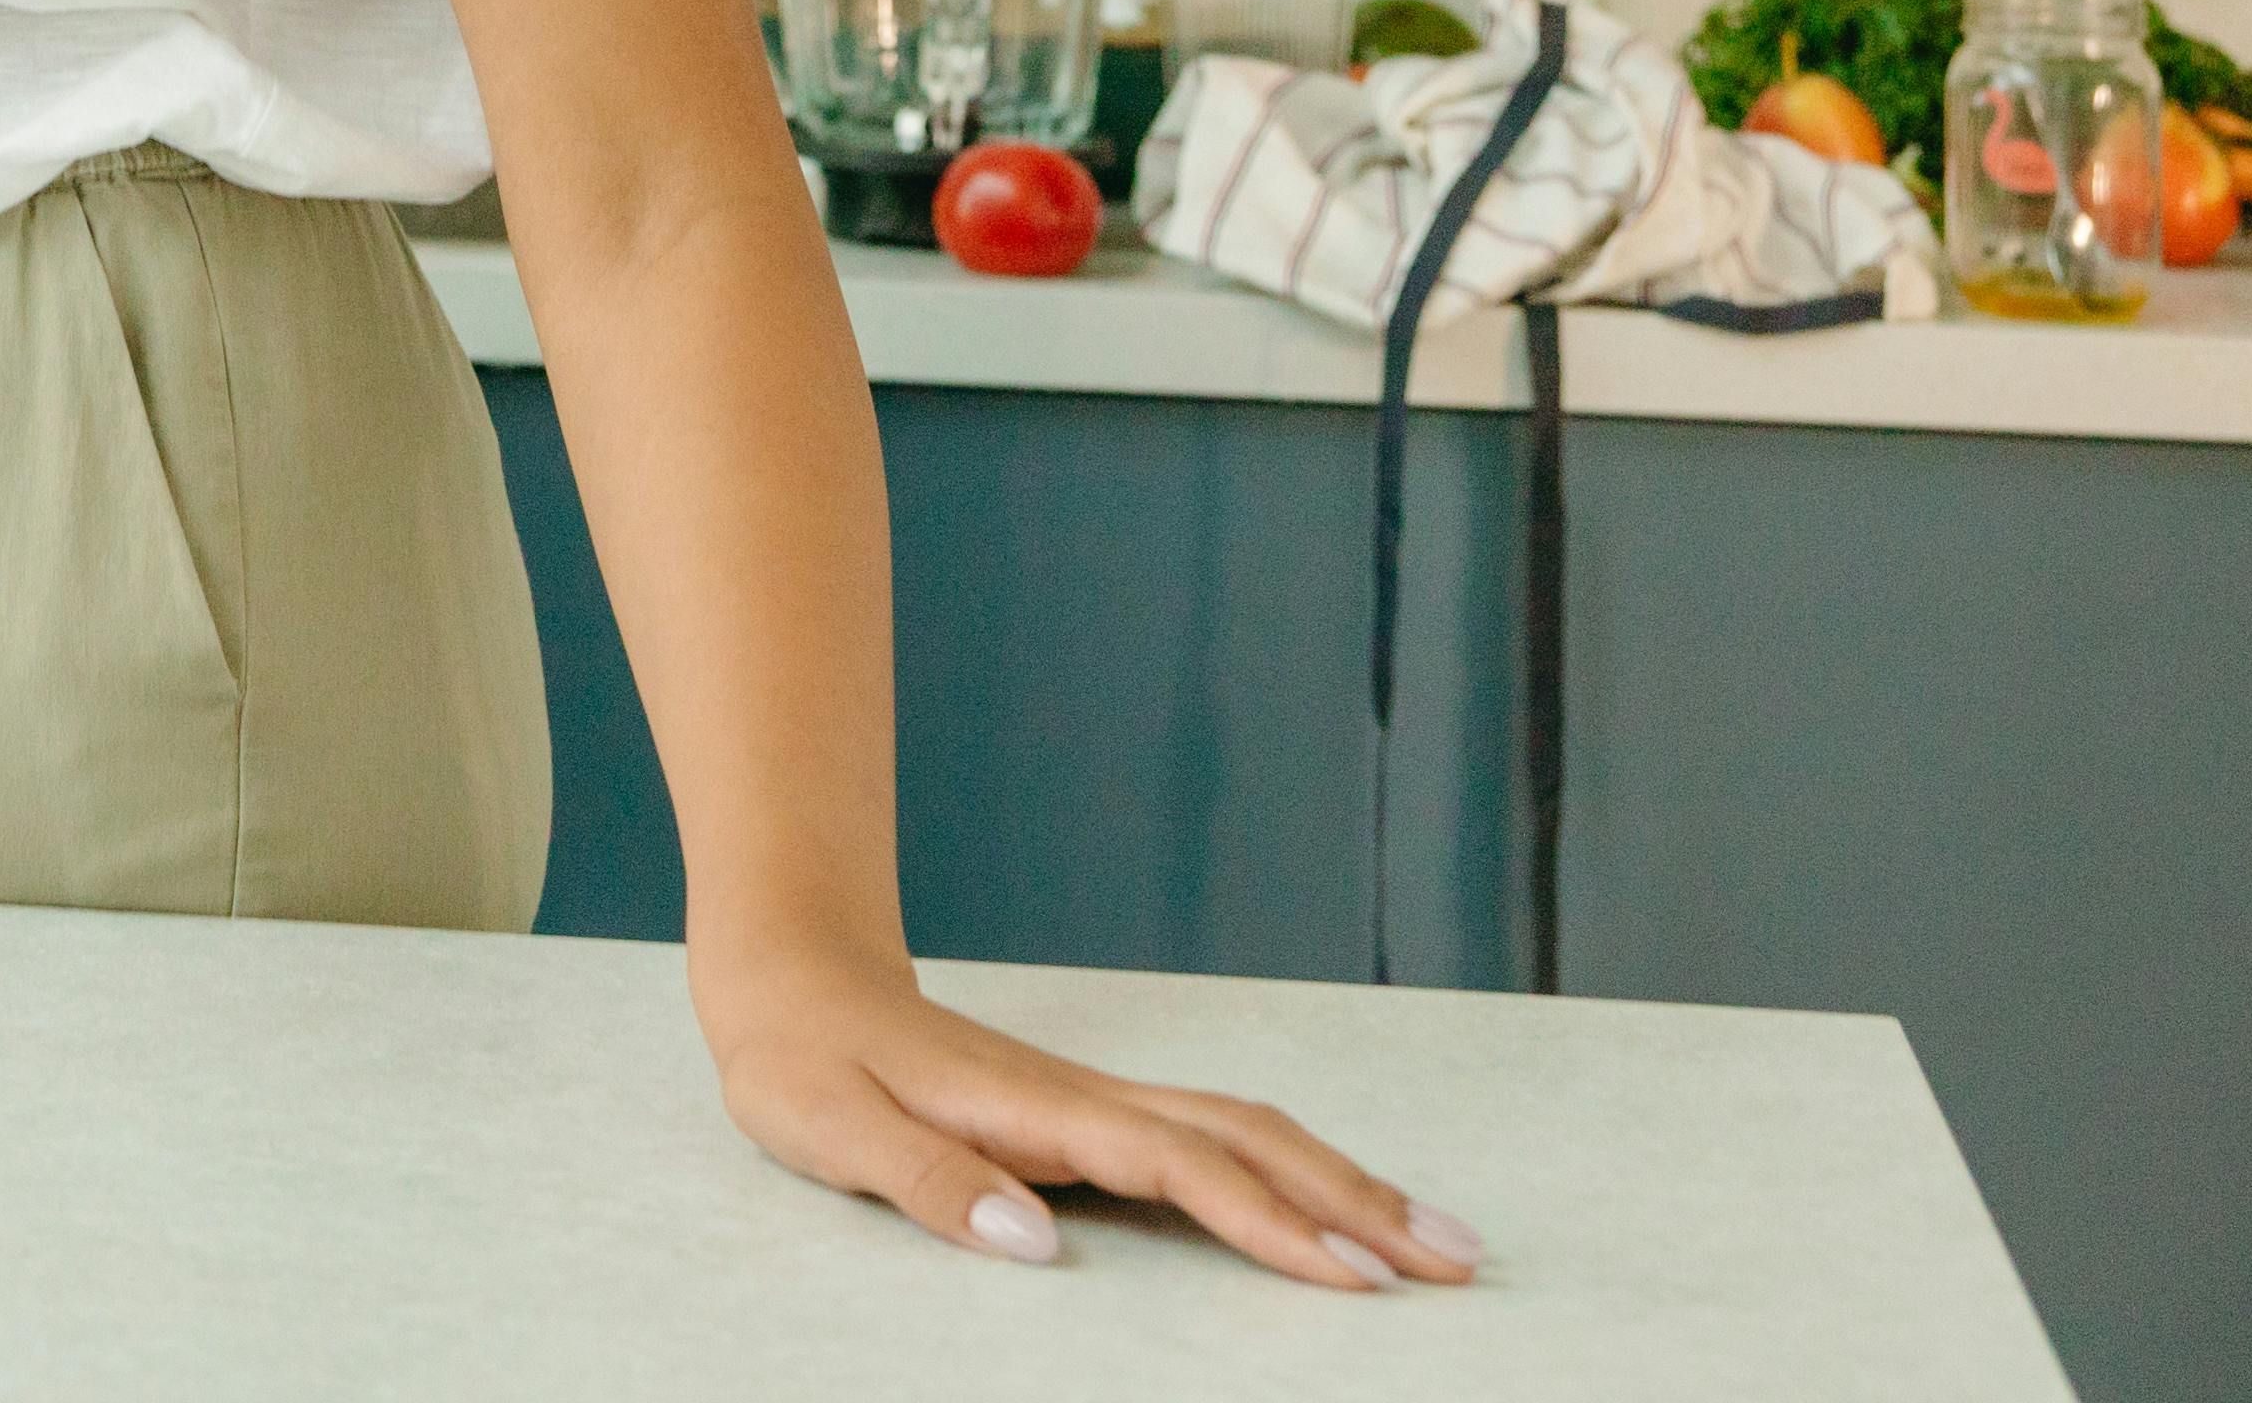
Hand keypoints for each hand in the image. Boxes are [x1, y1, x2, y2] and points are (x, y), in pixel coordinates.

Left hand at [698, 940, 1478, 1287]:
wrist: (790, 971)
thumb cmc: (801, 1055)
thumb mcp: (827, 1123)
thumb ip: (925, 1179)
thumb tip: (1032, 1242)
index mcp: (1033, 1110)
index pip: (1178, 1167)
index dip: (1268, 1223)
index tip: (1357, 1279)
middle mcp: (1084, 1100)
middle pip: (1249, 1142)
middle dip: (1356, 1202)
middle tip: (1460, 1265)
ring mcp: (1093, 1101)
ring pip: (1246, 1134)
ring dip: (1343, 1184)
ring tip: (1439, 1242)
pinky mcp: (1086, 1114)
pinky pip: (1214, 1142)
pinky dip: (1291, 1173)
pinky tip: (1330, 1208)